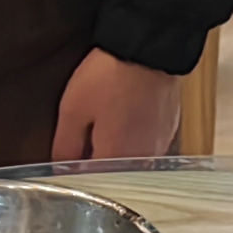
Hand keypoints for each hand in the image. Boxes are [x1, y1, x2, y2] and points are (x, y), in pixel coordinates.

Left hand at [50, 48, 184, 164]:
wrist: (148, 49)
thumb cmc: (110, 77)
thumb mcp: (73, 109)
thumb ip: (66, 145)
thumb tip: (62, 168)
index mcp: (114, 159)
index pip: (91, 183)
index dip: (76, 170)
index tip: (70, 156)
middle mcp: (141, 161)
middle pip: (113, 175)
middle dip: (97, 160)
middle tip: (87, 134)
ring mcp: (160, 146)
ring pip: (131, 162)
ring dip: (117, 150)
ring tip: (108, 122)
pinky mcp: (170, 131)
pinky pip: (147, 146)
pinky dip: (135, 138)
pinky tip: (126, 119)